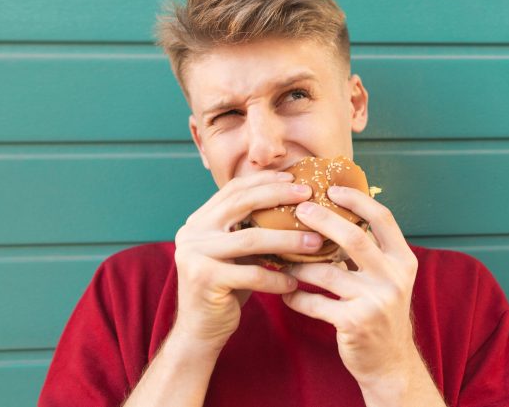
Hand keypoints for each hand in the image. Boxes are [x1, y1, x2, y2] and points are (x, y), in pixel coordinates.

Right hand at [172, 170, 322, 350]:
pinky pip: (251, 274)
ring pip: (251, 239)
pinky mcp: (204, 279)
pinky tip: (294, 282)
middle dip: (279, 196)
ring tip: (316, 242)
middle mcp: (192, 232)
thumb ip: (252, 228)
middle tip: (309, 197)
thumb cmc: (228, 287)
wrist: (200, 330)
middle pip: (241, 204)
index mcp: (200, 220)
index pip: (234, 189)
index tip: (295, 178)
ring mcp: (194, 254)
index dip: (264, 180)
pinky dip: (276, 279)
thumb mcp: (238, 253)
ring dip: (288, 240)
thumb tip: (297, 204)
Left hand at [281, 186, 423, 388]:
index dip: (357, 200)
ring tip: (281, 257)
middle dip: (322, 220)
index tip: (332, 188)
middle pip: (353, 238)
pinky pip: (316, 302)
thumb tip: (334, 214)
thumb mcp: (387, 278)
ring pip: (327, 271)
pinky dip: (296, 296)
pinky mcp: (355, 323)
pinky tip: (285, 293)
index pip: (383, 218)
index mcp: (403, 260)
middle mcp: (394, 277)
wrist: (390, 363)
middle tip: (299, 210)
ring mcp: (375, 301)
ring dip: (299, 264)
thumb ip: (369, 251)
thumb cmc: (381, 312)